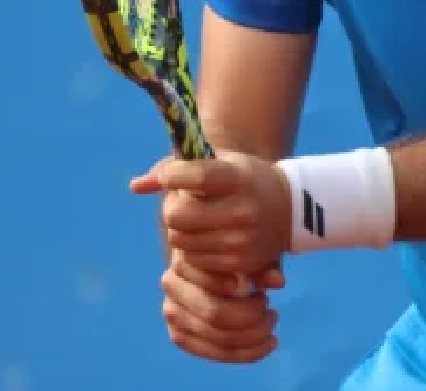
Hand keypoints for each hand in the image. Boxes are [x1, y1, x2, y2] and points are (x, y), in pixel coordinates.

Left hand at [130, 152, 293, 275]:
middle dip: (171, 208)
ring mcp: (241, 240)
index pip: (196, 177)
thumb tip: (135, 186)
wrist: (290, 208)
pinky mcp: (239, 263)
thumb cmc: (245, 178)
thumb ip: (176, 168)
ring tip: (195, 219)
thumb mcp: (222, 162)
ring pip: (181, 240)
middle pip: (179, 215)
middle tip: (180, 202)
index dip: (173, 176)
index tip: (169, 177)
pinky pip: (194, 260)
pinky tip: (205, 236)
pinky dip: (192, 249)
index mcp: (238, 178)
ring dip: (179, 230)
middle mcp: (242, 210)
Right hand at [159, 247, 284, 362]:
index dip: (239, 293)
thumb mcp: (249, 253)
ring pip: (216, 338)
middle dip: (251, 319)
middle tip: (272, 313)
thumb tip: (278, 282)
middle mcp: (171, 285)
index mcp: (185, 260)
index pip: (214, 283)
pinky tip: (265, 345)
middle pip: (215, 314)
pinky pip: (213, 354)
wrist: (205, 262)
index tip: (264, 296)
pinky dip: (244, 354)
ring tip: (271, 326)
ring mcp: (173, 313)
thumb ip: (263, 265)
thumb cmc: (232, 255)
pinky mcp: (178, 335)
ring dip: (252, 339)